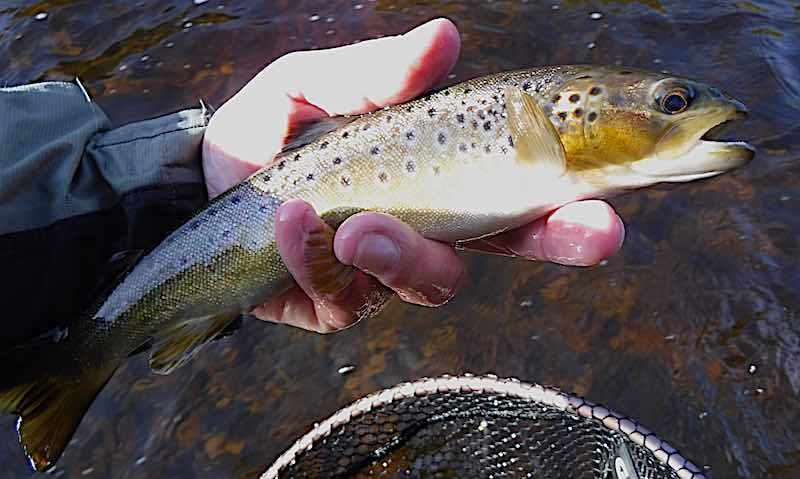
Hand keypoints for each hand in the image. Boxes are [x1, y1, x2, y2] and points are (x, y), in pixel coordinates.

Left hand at [201, 19, 624, 332]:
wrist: (198, 183)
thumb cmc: (265, 130)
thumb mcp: (308, 84)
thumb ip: (369, 72)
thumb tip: (445, 38)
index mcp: (440, 174)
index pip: (523, 186)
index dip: (573, 194)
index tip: (618, 193)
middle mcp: (427, 227)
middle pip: (510, 244)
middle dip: (555, 238)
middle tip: (593, 231)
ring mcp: (383, 274)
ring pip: (430, 282)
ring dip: (405, 253)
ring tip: (357, 225)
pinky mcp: (332, 305)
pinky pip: (344, 299)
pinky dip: (317, 260)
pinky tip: (288, 223)